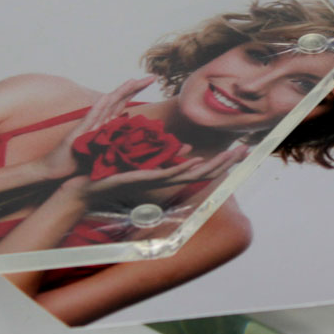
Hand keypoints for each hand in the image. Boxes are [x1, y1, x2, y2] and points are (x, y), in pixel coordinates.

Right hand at [30, 77, 155, 180]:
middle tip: (153, 76)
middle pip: (118, 99)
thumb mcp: (104, 155)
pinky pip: (90, 119)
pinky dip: (98, 107)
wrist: (54, 169)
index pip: (123, 103)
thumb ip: (118, 147)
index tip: (152, 80)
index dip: (136, 91)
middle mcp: (97, 120)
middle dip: (135, 87)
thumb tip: (140, 147)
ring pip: (106, 105)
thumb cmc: (78, 162)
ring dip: (119, 92)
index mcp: (105, 124)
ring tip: (133, 80)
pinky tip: (106, 97)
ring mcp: (88, 126)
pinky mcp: (78, 133)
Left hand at [66, 145, 249, 211]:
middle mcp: (166, 180)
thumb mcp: (142, 158)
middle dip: (227, 162)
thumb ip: (165, 153)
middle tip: (247, 151)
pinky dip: (184, 166)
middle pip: (205, 172)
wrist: (86, 186)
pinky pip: (168, 173)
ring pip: (192, 174)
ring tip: (232, 155)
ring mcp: (157, 181)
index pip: (202, 168)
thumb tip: (187, 147)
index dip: (223, 161)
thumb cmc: (111, 172)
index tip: (240, 150)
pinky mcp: (143, 178)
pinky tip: (197, 160)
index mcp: (168, 174)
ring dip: (214, 165)